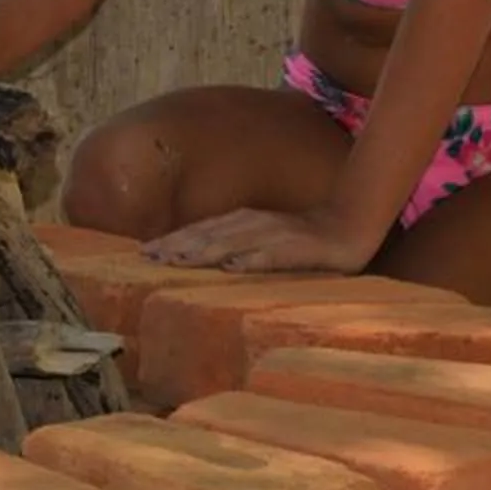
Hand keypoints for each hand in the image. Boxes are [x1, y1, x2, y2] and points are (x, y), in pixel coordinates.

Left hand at [143, 204, 375, 275]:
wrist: (348, 226)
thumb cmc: (299, 240)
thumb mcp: (260, 239)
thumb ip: (232, 245)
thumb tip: (198, 260)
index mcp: (243, 222)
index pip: (200, 230)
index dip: (171, 240)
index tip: (143, 252)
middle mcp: (254, 223)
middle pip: (209, 234)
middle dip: (177, 245)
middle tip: (148, 258)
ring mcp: (276, 234)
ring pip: (234, 242)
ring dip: (204, 251)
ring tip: (178, 261)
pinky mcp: (298, 247)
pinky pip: (272, 254)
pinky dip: (251, 259)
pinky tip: (233, 268)